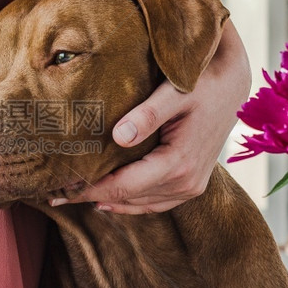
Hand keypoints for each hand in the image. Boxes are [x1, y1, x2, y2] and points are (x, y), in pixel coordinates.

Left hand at [59, 26, 250, 213]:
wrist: (232, 84)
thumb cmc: (201, 82)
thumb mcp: (175, 92)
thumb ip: (148, 114)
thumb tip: (118, 136)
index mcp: (178, 163)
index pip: (123, 187)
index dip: (88, 190)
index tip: (58, 191)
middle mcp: (186, 182)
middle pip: (128, 199)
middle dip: (90, 197)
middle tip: (54, 194)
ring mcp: (191, 186)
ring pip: (140, 205)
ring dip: (108, 202)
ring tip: (73, 197)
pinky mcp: (192, 184)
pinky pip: (155, 203)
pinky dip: (130, 204)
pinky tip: (107, 201)